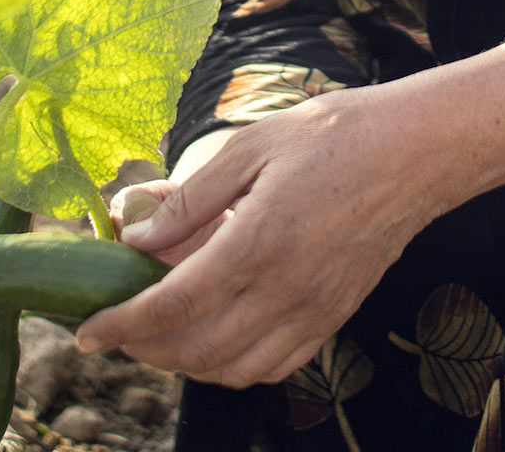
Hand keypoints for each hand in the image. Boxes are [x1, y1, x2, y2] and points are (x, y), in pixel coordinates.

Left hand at [74, 91, 443, 386]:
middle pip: (193, 350)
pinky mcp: (335, 316)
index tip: (86, 330)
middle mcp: (286, 289)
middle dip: (143, 347)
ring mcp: (314, 310)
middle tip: (117, 324)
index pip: (171, 307)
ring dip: (185, 362)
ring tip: (161, 331)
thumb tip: (134, 237)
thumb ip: (191, 198)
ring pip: (232, 370)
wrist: (418, 150)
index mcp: (258, 241)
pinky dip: (233, 366)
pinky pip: (274, 366)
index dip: (120, 325)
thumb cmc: (336, 134)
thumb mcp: (251, 145)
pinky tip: (217, 335)